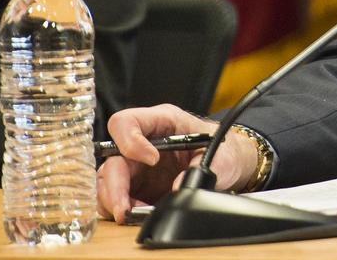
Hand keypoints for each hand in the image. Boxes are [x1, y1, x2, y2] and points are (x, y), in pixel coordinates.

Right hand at [96, 104, 259, 223]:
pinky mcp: (136, 186)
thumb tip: (177, 187)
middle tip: (125, 208)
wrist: (228, 165)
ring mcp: (137, 165)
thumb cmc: (223, 150)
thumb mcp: (222, 155)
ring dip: (114, 201)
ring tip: (132, 214)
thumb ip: (202, 168)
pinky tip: (136, 215)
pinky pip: (114, 198)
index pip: (127, 122)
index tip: (151, 160)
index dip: (130, 141)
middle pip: (112, 159)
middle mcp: (143, 142)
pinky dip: (120, 209)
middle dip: (115, 186)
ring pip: (107, 181)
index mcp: (162, 122)